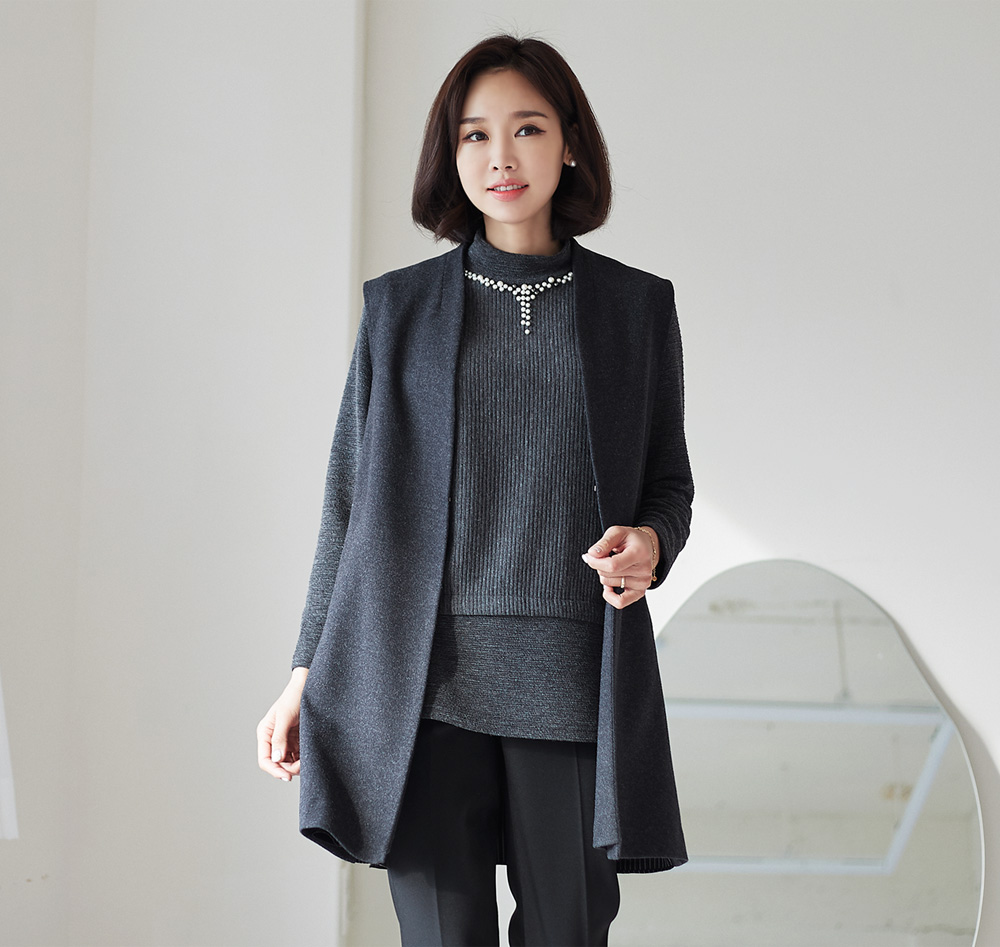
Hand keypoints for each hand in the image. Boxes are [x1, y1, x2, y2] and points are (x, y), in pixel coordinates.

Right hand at [256, 667, 307, 781]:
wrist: (309, 686)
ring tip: (309, 759)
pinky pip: (298, 755)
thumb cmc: (295, 697)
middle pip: (278, 764)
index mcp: (265, 733)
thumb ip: (279, 738)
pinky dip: (304, 758)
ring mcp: (286, 740)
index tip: (287, 776)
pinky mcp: (297, 739)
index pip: (265, 760)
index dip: (275, 770)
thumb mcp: (285, 717)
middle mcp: (273, 739)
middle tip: (304, 766)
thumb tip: (276, 759)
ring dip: (298, 764)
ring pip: (289, 762)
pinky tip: (311, 755)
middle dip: (289, 768)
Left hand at [581, 525, 657, 609]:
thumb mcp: (616, 532)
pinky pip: (619, 602)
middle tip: (605, 556)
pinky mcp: (640, 592)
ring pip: (608, 584)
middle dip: (599, 565)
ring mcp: (643, 583)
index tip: (589, 556)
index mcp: (639, 553)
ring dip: (604, 575)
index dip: (596, 562)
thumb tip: (592, 554)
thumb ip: (604, 542)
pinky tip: (610, 584)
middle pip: (607, 575)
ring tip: (612, 565)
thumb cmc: (629, 539)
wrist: (646, 547)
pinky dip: (609, 594)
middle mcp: (644, 570)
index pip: (612, 565)